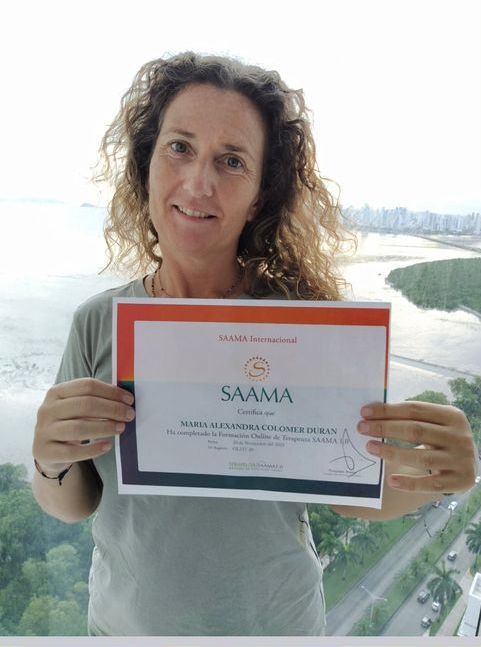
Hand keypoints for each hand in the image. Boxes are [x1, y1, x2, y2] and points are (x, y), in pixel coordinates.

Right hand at [33, 378, 134, 474]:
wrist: (48, 451)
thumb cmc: (69, 423)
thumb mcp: (75, 407)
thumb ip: (94, 400)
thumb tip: (125, 399)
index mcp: (56, 392)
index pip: (86, 385)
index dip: (111, 391)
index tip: (129, 400)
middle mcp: (47, 409)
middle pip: (85, 405)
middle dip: (112, 409)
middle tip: (129, 415)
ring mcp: (44, 431)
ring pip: (78, 428)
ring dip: (104, 427)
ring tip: (121, 428)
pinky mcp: (45, 452)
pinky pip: (72, 452)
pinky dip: (93, 449)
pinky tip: (107, 446)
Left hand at [358, 401, 476, 493]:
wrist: (467, 465)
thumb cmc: (441, 439)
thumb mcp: (434, 423)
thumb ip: (410, 418)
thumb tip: (372, 414)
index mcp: (452, 416)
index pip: (415, 410)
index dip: (388, 410)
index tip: (364, 412)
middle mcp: (460, 437)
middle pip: (416, 431)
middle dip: (385, 428)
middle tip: (361, 428)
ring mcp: (462, 460)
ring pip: (421, 458)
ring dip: (392, 452)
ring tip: (370, 448)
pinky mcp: (460, 481)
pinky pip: (430, 484)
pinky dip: (409, 483)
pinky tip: (391, 480)